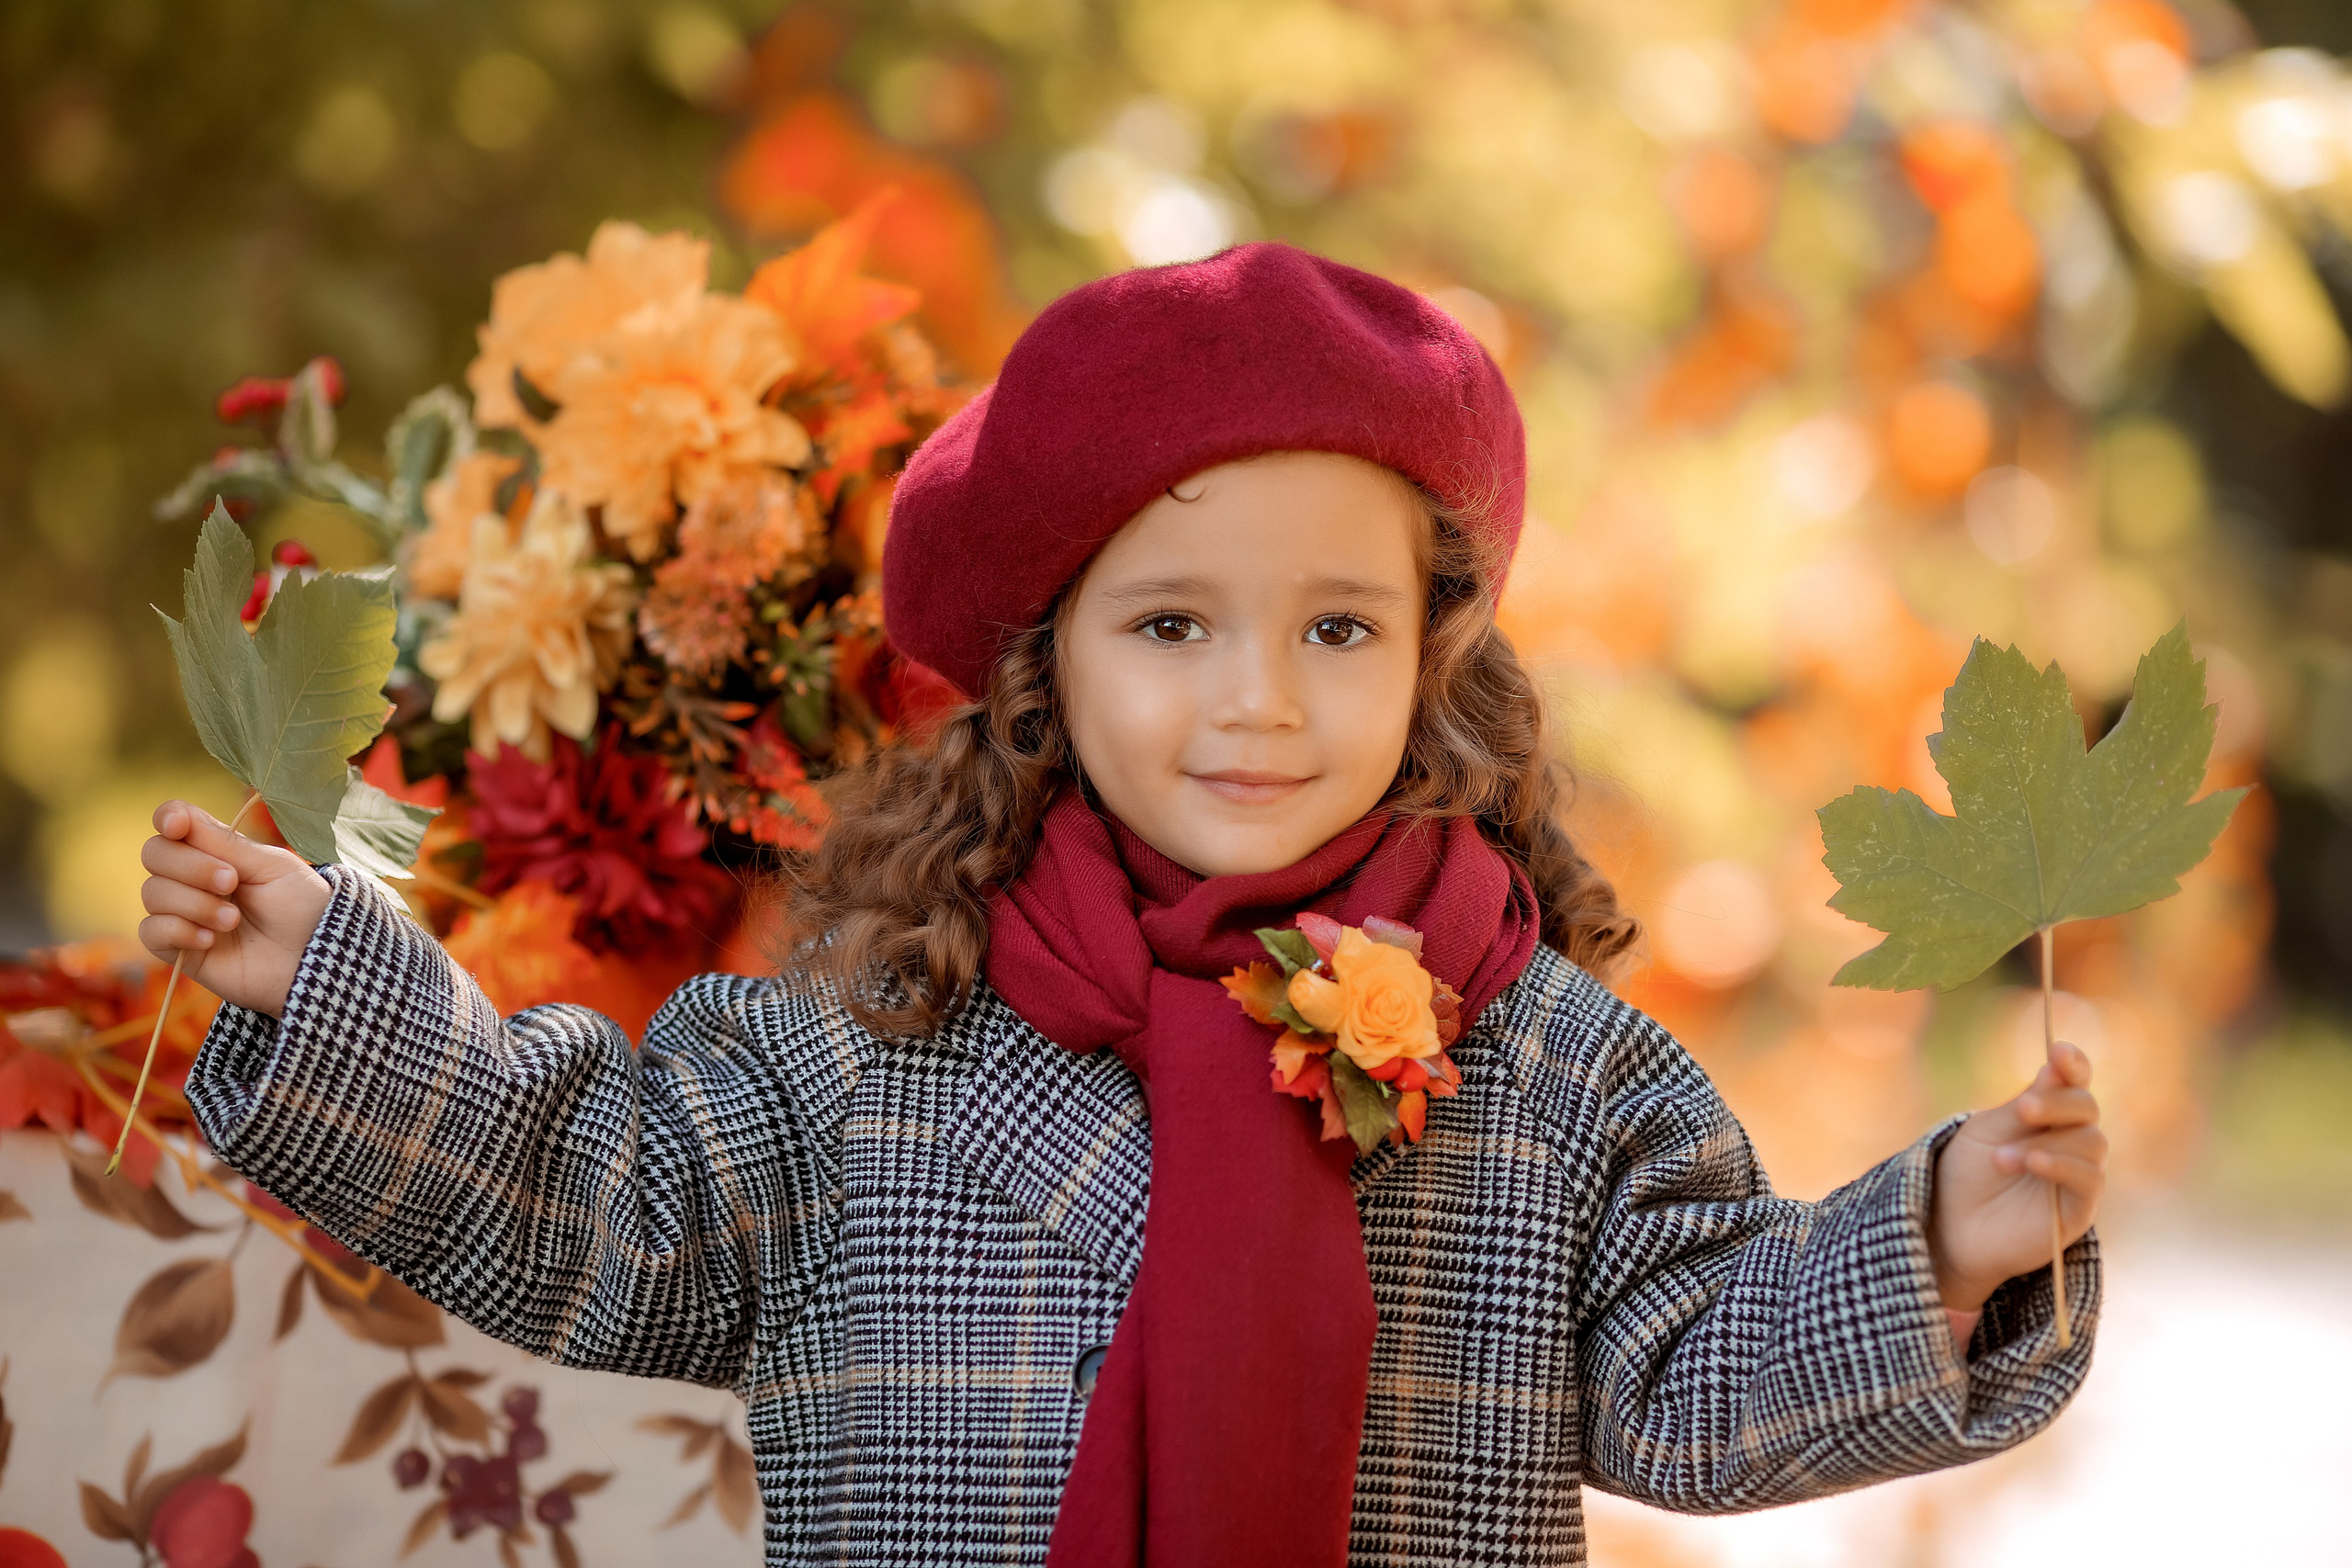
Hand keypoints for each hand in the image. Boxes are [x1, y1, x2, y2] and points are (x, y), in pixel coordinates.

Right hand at [138, 799, 331, 1019]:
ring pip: (153, 892)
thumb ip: (225, 844)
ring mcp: (183, 913)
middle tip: (232, 883)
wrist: (313, 960)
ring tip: (234, 920)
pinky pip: (151, 931)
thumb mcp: (271, 867)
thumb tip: (179, 815)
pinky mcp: (179, 949)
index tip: (178, 825)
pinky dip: (178, 931)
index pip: (173, 824)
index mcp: (218, 851)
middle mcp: (193, 879)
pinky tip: (211, 940)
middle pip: (155, 854)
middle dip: (191, 866)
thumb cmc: (301, 908)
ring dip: (195, 904)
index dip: (169, 819)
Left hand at [1926, 1040, 2105, 1311]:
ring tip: (2002, 1158)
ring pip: (2091, 1142)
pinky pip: (2088, 1179)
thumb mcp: (1987, 1130)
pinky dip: (2061, 1165)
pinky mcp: (2080, 1209)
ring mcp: (2078, 1174)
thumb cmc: (1966, 1172)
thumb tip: (2056, 1066)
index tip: (2059, 1052)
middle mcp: (2070, 1140)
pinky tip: (2031, 1162)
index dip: (2074, 1064)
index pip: (2074, 1081)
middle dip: (2056, 1103)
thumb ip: (2024, 1103)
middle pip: (2086, 1107)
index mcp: (2048, 1114)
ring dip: (2047, 1143)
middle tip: (2023, 1109)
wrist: (1950, 1226)